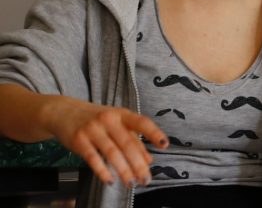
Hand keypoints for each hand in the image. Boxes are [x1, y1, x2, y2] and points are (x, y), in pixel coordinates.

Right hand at [46, 97, 168, 187]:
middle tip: (146, 179)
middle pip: (127, 143)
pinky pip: (93, 158)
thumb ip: (133, 140)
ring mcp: (93, 129)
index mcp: (122, 114)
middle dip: (138, 163)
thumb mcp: (116, 124)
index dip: (154, 133)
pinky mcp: (79, 140)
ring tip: (131, 182)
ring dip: (123, 170)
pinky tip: (111, 180)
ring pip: (112, 152)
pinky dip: (103, 171)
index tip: (164, 145)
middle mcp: (109, 119)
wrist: (65, 112)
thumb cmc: (96, 119)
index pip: (141, 122)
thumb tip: (149, 160)